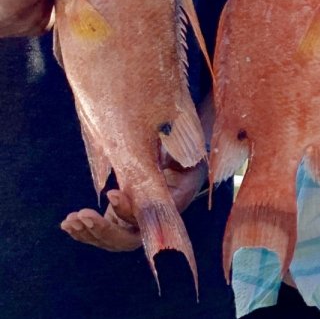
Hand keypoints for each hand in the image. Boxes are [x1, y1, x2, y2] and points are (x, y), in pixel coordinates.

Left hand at [60, 156, 204, 252]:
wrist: (180, 163)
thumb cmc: (180, 153)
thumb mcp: (179, 150)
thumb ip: (169, 152)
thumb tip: (158, 149)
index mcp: (173, 203)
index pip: (149, 216)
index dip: (129, 210)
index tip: (111, 193)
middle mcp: (155, 221)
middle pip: (129, 240)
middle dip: (104, 231)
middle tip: (83, 216)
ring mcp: (136, 225)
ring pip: (113, 241)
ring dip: (89, 234)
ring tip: (70, 221)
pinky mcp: (122, 223)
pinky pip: (104, 235)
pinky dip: (84, 232)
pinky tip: (67, 224)